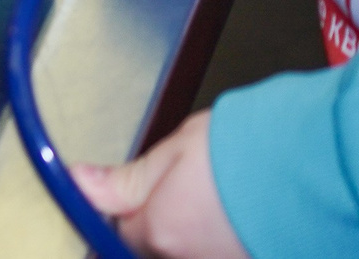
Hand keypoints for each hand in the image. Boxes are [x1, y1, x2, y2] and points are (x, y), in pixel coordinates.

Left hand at [71, 114, 250, 258]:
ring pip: (191, 252)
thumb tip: (81, 184)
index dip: (124, 209)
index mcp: (160, 232)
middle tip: (185, 192)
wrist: (317, 167)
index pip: (118, 232)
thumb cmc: (252, 151)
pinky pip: (223, 253)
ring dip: (193, 232)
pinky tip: (237, 217)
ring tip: (216, 201)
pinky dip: (223, 239)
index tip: (133, 195)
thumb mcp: (175, 150)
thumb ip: (126, 178)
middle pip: (156, 247)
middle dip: (161, 223)